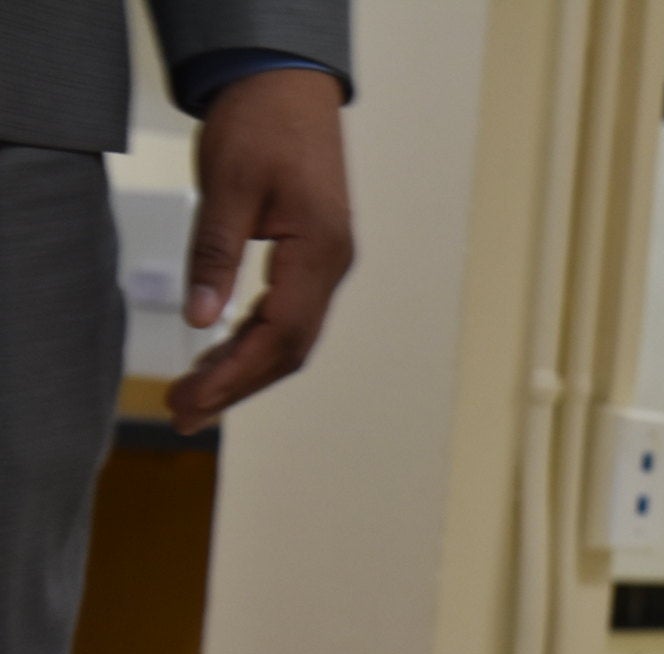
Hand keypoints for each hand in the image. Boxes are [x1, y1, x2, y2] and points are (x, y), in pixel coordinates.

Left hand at [168, 67, 352, 434]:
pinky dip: (252, 341)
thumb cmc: (261, 124)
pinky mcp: (313, 257)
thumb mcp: (229, 185)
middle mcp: (332, 267)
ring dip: (244, 370)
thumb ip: (216, 253)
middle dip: (237, 386)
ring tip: (195, 394)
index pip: (279, 334)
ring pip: (290, 337)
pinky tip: (219, 352)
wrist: (288, 83)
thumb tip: (201, 321)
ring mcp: (327, 264)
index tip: (193, 399)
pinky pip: (288, 314)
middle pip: (289, 349)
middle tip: (183, 412)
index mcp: (319, 252)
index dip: (236, 374)